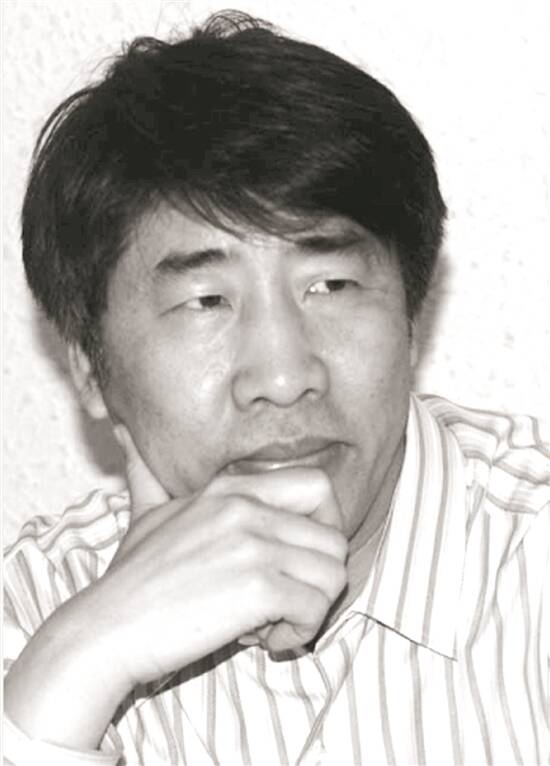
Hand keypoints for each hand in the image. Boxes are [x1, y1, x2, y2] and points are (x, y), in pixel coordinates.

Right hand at [93, 424, 347, 687]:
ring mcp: (253, 544)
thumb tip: (124, 434)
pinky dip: (299, 633)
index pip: (318, 486)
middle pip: (334, 538)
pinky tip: (264, 639)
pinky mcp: (258, 587)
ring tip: (272, 623)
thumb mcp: (144, 514)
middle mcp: (247, 508)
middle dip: (320, 577)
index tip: (299, 559)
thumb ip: (147, 475)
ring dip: (312, 609)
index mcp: (230, 489)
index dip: (326, 525)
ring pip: (333, 574)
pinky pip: (315, 609)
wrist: (106, 628)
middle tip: (286, 601)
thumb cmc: (129, 579)